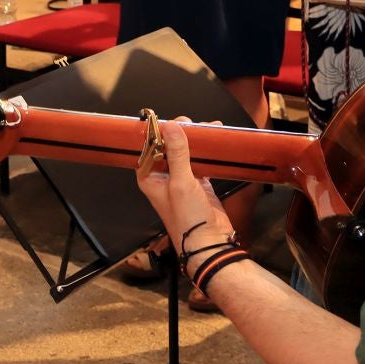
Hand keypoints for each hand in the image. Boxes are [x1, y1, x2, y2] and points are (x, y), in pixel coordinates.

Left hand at [135, 117, 234, 250]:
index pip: (149, 147)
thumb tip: (171, 126)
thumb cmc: (187, 218)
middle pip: (168, 147)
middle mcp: (163, 178)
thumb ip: (176, 153)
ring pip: (185, 153)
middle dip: (181, 133)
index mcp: (150, 178)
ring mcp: (181, 180)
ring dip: (196, 141)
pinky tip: (215, 143)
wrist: (209, 243)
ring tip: (210, 129)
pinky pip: (200, 162)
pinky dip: (206, 152)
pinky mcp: (198, 183)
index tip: (172, 120)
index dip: (158, 132)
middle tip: (195, 125)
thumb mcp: (181, 182)